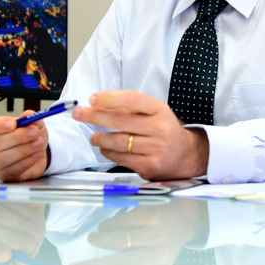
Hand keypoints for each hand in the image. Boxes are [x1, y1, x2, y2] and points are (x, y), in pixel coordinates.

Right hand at [0, 112, 48, 181]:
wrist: (37, 151)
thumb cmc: (28, 136)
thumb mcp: (31, 123)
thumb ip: (29, 118)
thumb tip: (28, 115)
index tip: (12, 123)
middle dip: (16, 137)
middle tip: (33, 132)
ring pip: (1, 159)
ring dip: (23, 150)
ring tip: (38, 143)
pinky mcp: (1, 175)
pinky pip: (10, 170)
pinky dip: (25, 162)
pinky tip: (34, 155)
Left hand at [0, 198, 46, 262]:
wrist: (32, 214)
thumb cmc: (26, 237)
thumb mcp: (26, 250)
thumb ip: (24, 256)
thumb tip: (22, 261)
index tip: (7, 255)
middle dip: (12, 238)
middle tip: (32, 244)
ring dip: (21, 225)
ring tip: (37, 232)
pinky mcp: (0, 193)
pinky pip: (10, 200)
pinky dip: (25, 211)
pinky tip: (35, 217)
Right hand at [66, 198, 208, 264]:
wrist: (184, 218)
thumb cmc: (160, 244)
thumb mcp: (152, 263)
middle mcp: (157, 255)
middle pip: (118, 264)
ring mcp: (154, 234)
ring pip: (116, 241)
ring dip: (99, 241)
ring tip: (92, 239)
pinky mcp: (150, 215)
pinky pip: (120, 222)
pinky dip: (108, 226)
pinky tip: (105, 227)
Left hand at [73, 90, 208, 180]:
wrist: (185, 155)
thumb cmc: (164, 130)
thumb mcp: (154, 113)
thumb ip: (130, 108)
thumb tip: (99, 105)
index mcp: (160, 110)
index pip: (132, 99)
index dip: (110, 98)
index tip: (92, 98)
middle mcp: (159, 129)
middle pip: (120, 120)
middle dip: (95, 116)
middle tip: (79, 113)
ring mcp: (155, 149)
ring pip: (118, 141)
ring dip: (100, 138)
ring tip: (93, 136)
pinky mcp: (149, 166)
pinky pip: (121, 158)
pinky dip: (108, 152)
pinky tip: (105, 148)